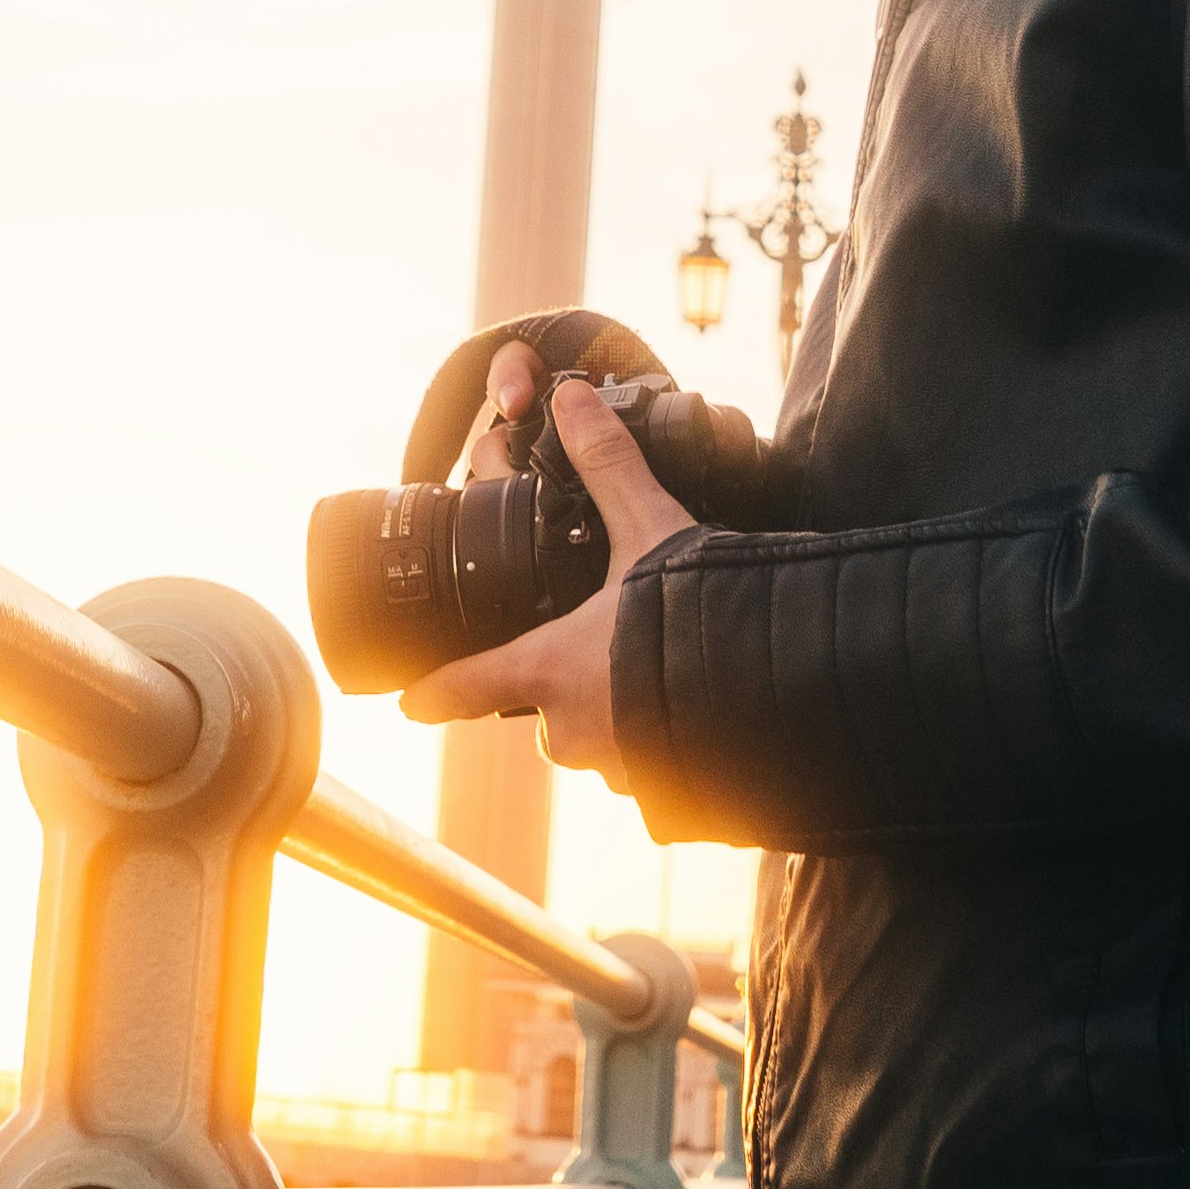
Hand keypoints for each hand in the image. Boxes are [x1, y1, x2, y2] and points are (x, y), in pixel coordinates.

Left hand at [397, 353, 693, 776]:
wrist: (781, 692)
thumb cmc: (700, 616)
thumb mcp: (649, 529)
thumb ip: (607, 466)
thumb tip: (572, 398)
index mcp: (550, 668)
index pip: (467, 686)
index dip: (433, 693)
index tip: (407, 703)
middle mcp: (573, 728)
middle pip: (542, 709)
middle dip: (561, 682)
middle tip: (597, 648)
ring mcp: (619, 766)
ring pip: (594, 738)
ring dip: (612, 709)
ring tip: (651, 670)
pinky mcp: (669, 790)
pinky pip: (646, 762)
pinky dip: (658, 736)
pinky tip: (689, 705)